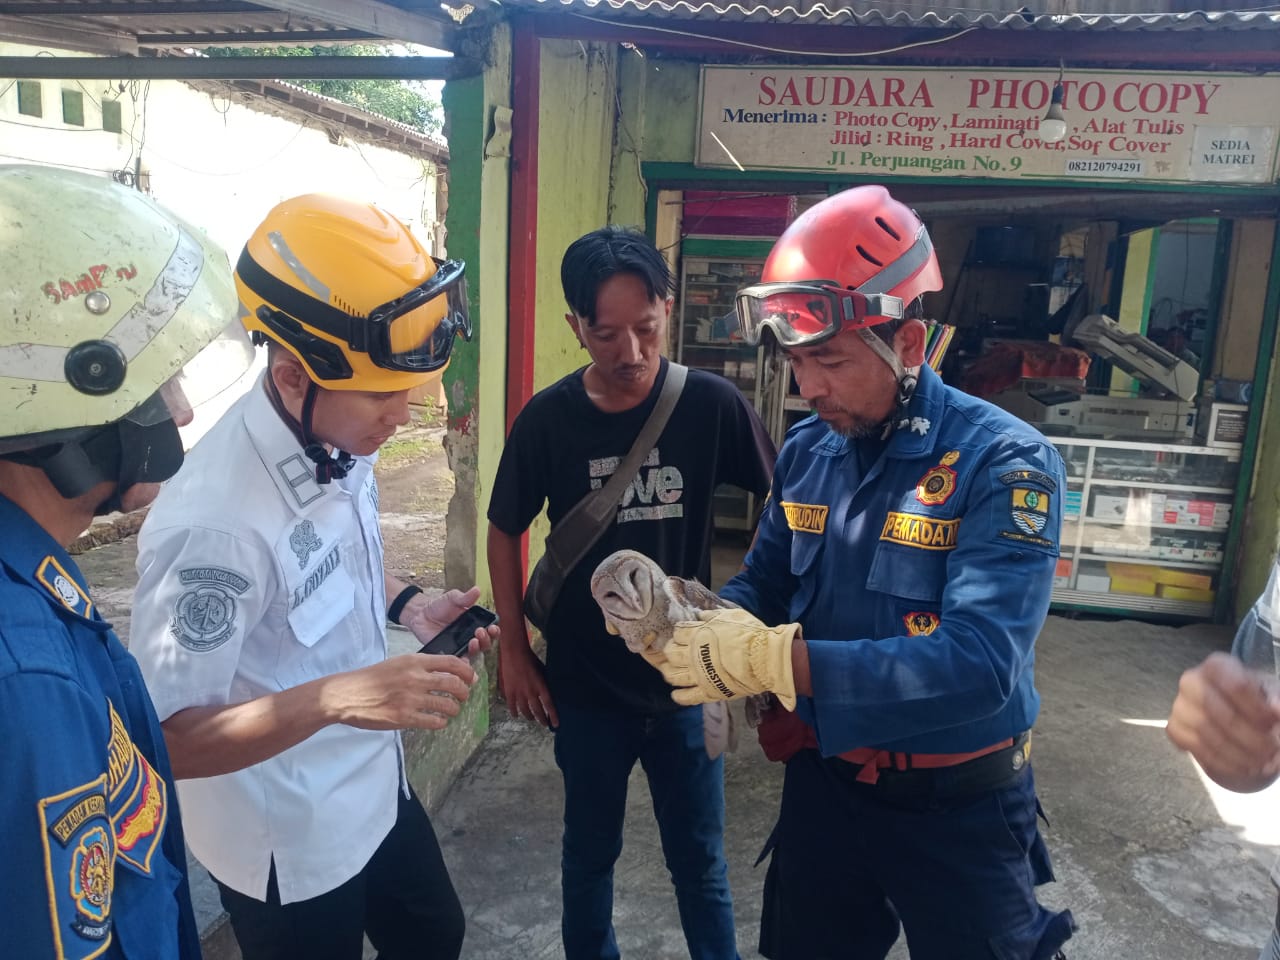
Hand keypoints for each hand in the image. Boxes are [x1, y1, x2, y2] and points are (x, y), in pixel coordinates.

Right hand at [322, 653, 475, 731]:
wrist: (347, 694)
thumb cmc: (372, 678)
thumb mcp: (398, 664)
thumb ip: (422, 667)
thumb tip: (449, 672)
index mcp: (414, 661)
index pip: (451, 662)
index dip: (467, 671)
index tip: (471, 678)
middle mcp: (415, 678)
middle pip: (454, 684)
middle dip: (464, 692)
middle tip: (463, 697)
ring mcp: (410, 698)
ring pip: (447, 705)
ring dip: (454, 709)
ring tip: (451, 711)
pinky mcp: (404, 717)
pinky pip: (433, 722)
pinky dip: (441, 723)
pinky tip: (438, 722)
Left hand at [402, 585, 498, 657]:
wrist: (420, 615)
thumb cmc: (439, 606)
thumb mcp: (452, 598)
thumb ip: (464, 597)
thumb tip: (477, 590)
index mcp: (476, 622)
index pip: (490, 630)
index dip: (494, 631)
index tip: (492, 627)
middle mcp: (471, 635)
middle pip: (486, 643)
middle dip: (487, 639)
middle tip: (480, 632)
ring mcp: (461, 646)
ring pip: (476, 653)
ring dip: (478, 649)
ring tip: (473, 641)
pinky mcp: (451, 653)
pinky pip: (459, 661)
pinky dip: (463, 662)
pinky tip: (463, 658)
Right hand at [499, 638, 557, 727]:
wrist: (514, 652)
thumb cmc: (530, 658)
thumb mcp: (543, 670)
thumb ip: (545, 682)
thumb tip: (550, 690)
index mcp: (541, 686)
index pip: (549, 705)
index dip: (553, 716)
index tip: (556, 725)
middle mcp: (531, 692)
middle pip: (537, 711)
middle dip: (542, 719)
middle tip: (545, 724)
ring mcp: (519, 693)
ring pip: (525, 711)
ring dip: (529, 717)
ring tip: (532, 719)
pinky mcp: (508, 692)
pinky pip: (512, 707)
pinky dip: (514, 712)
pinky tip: (516, 715)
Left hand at [656, 608, 798, 709]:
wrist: (764, 658)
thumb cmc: (750, 633)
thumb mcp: (731, 616)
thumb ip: (712, 615)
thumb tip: (700, 615)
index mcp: (697, 634)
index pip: (678, 632)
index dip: (678, 632)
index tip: (682, 634)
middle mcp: (693, 655)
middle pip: (670, 653)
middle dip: (670, 651)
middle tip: (673, 652)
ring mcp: (699, 675)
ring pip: (673, 676)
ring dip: (669, 673)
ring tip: (670, 671)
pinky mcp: (708, 692)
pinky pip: (687, 697)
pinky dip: (679, 696)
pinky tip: (676, 694)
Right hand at [1167, 651, 1279, 792]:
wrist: (1237, 715)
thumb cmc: (1256, 700)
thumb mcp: (1271, 695)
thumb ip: (1275, 700)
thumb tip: (1275, 710)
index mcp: (1217, 666)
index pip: (1235, 685)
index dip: (1257, 708)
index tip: (1274, 723)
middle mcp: (1191, 681)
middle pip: (1218, 712)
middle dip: (1249, 737)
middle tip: (1271, 750)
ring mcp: (1179, 705)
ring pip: (1206, 733)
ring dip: (1239, 754)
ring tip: (1262, 763)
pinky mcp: (1174, 728)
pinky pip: (1196, 749)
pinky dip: (1224, 763)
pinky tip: (1243, 767)